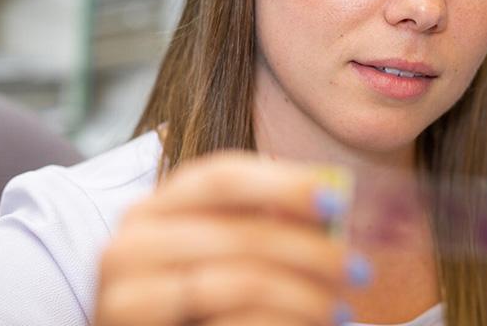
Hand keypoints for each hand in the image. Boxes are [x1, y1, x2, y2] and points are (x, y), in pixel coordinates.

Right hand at [94, 152, 369, 325]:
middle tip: (360, 270)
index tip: (338, 200)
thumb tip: (331, 196)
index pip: (221, 176)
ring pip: (237, 282)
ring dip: (304, 295)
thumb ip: (264, 223)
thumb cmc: (199, 305)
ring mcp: (127, 297)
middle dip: (312, 251)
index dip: (284, 184)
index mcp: (153, 208)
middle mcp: (129, 245)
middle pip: (240, 232)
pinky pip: (229, 325)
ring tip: (340, 310)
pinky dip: (282, 325)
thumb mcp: (226, 254)